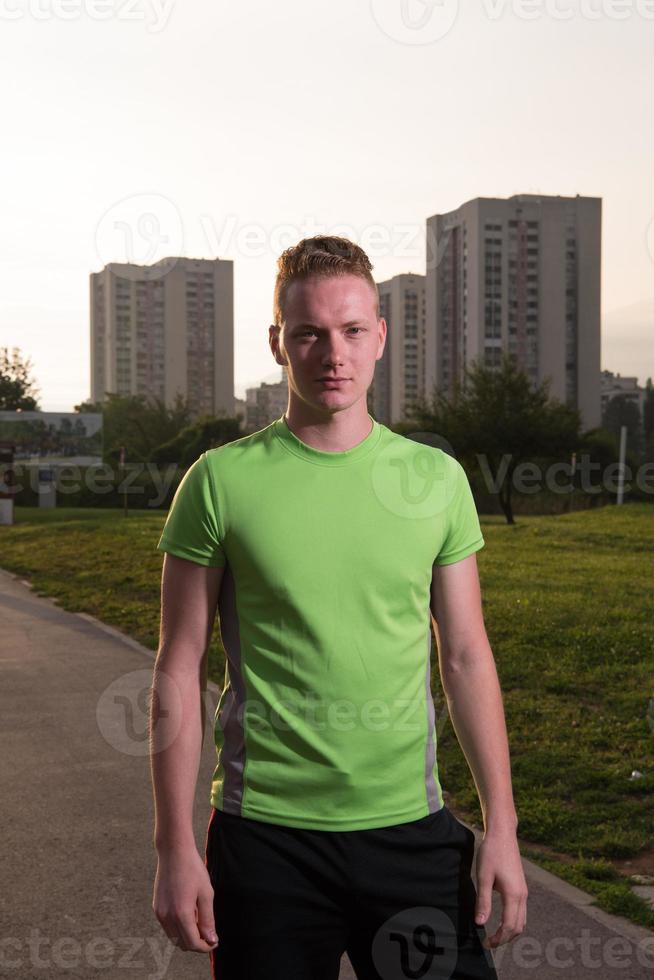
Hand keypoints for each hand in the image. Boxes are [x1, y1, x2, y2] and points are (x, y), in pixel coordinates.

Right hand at [152, 847, 218, 953]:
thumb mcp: (206, 893)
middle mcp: (167, 917)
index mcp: (181, 914)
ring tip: (198, 916)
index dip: (205, 946)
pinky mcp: (156, 908)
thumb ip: (208, 919)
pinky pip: (168, 926)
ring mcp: (160, 913)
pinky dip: (178, 926)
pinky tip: (188, 911)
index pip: (193, 943)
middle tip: (208, 931)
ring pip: (174, 937)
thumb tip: (211, 940)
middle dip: (196, 942)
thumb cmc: (193, 870)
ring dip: (186, 935)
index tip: (214, 941)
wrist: (174, 852)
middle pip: (182, 944)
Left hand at [473, 827, 527, 948]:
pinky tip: (502, 920)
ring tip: (495, 935)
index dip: (498, 939)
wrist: (502, 834)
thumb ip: (483, 901)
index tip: (486, 943)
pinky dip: (513, 921)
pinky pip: (521, 911)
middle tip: (489, 943)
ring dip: (510, 931)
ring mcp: (523, 891)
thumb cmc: (491, 853)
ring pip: (522, 920)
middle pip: (518, 927)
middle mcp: (522, 895)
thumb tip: (480, 923)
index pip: (509, 927)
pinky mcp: (521, 887)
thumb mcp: (483, 877)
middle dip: (505, 939)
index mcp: (513, 895)